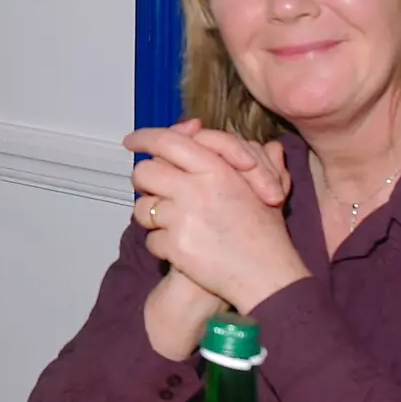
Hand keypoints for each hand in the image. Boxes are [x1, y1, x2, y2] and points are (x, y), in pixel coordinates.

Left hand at [126, 125, 308, 313]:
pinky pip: (151, 240)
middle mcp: (195, 190)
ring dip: (152, 215)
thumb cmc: (265, 231)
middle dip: (145, 181)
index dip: (144, 137)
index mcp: (216, 169)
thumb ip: (228, 150)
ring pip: (142, 208)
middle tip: (154, 189)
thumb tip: (195, 125)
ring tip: (172, 222)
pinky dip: (162, 245)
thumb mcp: (259, 182)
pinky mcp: (175, 247)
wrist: (268, 276)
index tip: (132, 140)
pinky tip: (180, 247)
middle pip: (144, 172)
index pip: (167, 141)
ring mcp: (183, 219)